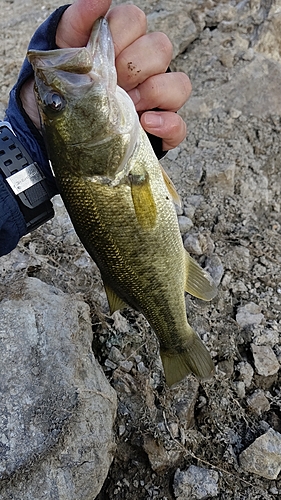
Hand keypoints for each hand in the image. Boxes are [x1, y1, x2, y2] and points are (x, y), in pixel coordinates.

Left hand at [21, 0, 190, 150]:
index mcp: (122, 45)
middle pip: (161, 47)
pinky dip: (167, 123)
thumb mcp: (60, 56)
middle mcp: (144, 69)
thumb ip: (77, 22)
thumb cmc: (63, 93)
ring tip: (127, 106)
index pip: (136, 20)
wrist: (58, 135)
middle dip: (133, 65)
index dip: (120, 34)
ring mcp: (156, 101)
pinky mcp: (161, 131)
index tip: (100, 55)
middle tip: (112, 82)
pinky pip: (179, 124)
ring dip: (152, 92)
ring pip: (179, 83)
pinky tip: (145, 123)